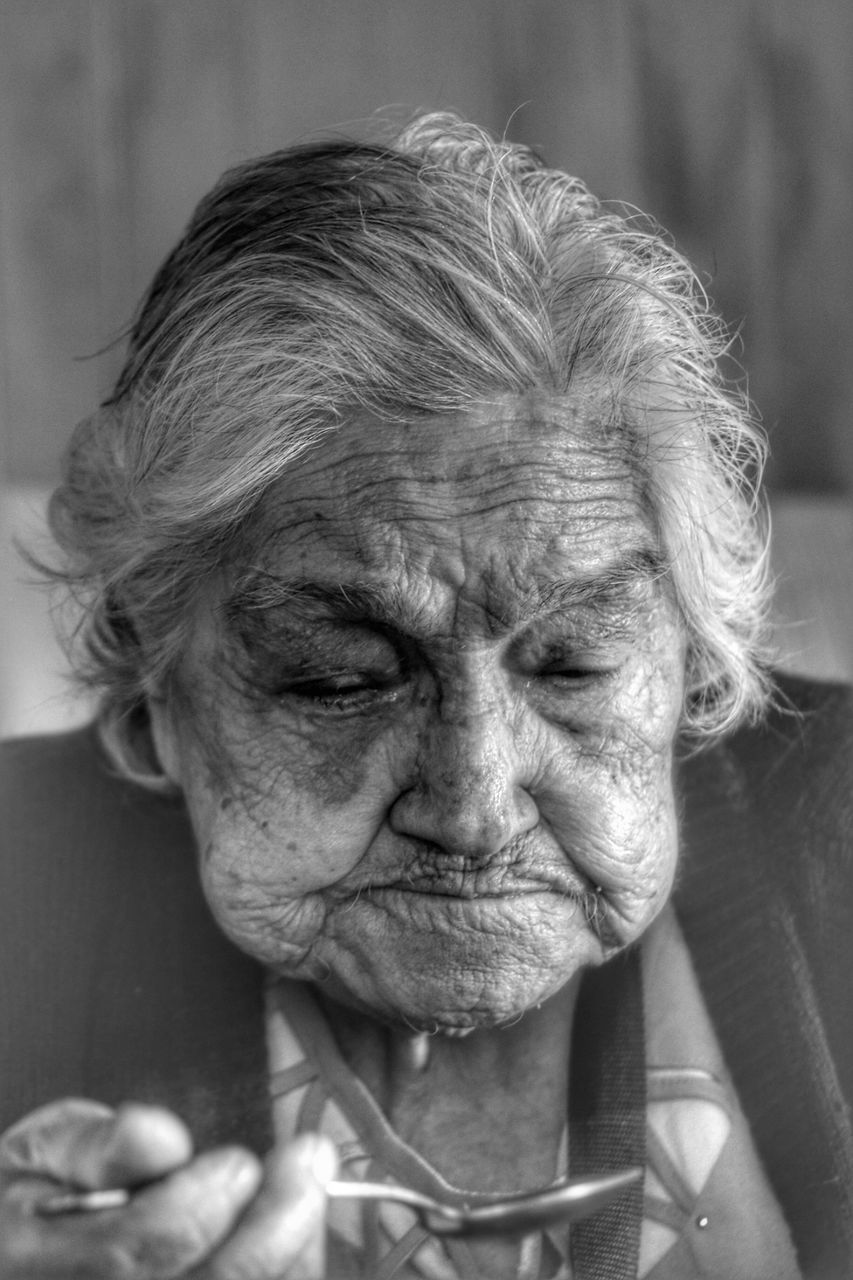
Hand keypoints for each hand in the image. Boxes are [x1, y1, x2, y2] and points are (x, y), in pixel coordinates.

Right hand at [0, 1098, 337, 1277]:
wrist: (35, 1251)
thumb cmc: (43, 1196)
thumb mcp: (44, 1151)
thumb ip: (96, 1144)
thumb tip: (160, 1138)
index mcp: (36, 1267)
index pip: (133, 1253)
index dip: (195, 1206)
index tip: (236, 1160)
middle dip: (270, 1225)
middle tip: (308, 1158)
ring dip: (292, 1244)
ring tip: (309, 1180)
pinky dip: (291, 1264)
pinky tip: (297, 1223)